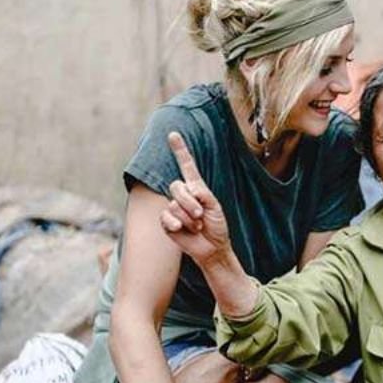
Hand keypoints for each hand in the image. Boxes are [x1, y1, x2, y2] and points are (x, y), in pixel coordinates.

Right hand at [160, 132, 231, 265]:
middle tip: (201, 215)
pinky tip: (182, 230)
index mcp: (196, 188)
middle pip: (177, 186)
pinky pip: (166, 217)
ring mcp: (173, 208)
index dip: (180, 150)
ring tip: (197, 226)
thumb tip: (187, 190)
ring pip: (174, 204)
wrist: (213, 248)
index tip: (173, 134)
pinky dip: (176, 223)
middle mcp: (183, 195)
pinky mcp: (166, 222)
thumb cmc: (216, 226)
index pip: (186, 166)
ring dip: (188, 217)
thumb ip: (202, 194)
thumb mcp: (215, 206)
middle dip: (190, 202)